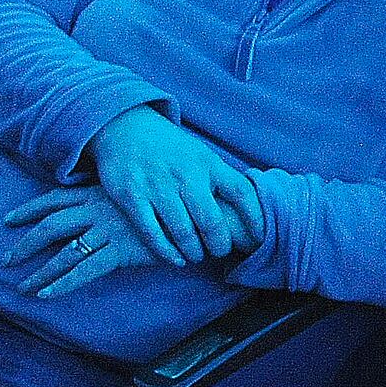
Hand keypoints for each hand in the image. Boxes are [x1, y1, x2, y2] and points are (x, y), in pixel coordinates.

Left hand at [2, 185, 159, 297]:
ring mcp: (108, 230)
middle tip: (6, 260)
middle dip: (25, 244)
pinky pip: (85, 269)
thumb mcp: (134, 196)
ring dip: (40, 271)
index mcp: (98, 194)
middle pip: (51, 226)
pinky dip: (63, 283)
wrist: (196, 211)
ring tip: (23, 286)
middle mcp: (98, 210)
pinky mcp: (120, 250)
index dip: (29, 209)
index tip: (9, 219)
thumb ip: (112, 203)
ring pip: (64, 252)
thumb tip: (96, 213)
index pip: (55, 199)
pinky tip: (47, 294)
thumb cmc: (168, 205)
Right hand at [84, 107, 263, 265]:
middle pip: (211, 221)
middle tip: (219, 251)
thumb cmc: (172, 150)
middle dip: (219, 245)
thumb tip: (253, 210)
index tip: (260, 237)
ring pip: (183, 232)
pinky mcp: (132, 195)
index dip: (255, 218)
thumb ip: (222, 179)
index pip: (241, 192)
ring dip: (194, 251)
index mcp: (208, 163)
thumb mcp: (201, 155)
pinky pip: (153, 233)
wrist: (125, 127)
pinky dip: (167, 252)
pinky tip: (176, 259)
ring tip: (197, 255)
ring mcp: (157, 185)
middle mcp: (185, 174)